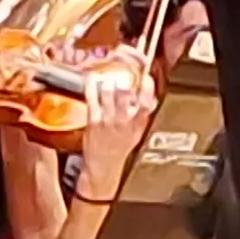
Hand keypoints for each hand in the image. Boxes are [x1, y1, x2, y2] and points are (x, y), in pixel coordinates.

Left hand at [76, 49, 155, 186]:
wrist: (103, 165)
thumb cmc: (119, 149)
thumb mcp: (136, 133)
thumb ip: (141, 115)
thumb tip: (147, 98)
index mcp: (137, 124)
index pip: (146, 103)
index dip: (147, 89)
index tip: (146, 77)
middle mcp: (124, 121)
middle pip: (125, 95)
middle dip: (123, 81)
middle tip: (121, 73)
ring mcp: (107, 120)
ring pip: (108, 93)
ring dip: (107, 81)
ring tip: (107, 76)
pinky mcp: (93, 121)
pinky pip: (92, 99)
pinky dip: (91, 87)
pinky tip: (91, 79)